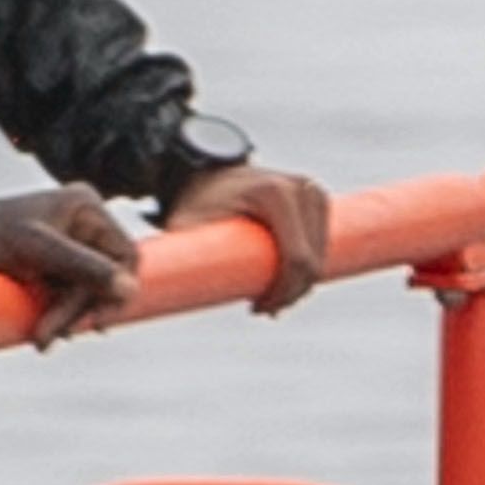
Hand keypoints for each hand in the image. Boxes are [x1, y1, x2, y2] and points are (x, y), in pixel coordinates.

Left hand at [0, 182, 140, 345]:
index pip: (125, 257)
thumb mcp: (36, 251)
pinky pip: (64, 298)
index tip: (95, 324)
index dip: (115, 292)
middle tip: (51, 338)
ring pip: (84, 294)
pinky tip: (39, 335)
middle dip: (80, 311)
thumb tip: (131, 290)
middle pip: (104, 279)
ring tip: (40, 340)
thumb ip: (84, 268)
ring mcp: (62, 246)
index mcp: (85, 207)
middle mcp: (79, 222)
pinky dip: (54, 317)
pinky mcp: (43, 267)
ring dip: (66, 320)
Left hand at [169, 161, 333, 315]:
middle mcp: (300, 187)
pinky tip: (284, 283)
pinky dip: (309, 267)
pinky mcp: (317, 199)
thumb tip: (162, 294)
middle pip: (313, 260)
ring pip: (321, 254)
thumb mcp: (187, 226)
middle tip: (261, 308)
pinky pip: (322, 243)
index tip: (258, 309)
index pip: (296, 258)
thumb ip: (182, 254)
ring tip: (268, 297)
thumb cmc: (195, 203)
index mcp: (274, 194)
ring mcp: (313, 191)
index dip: (283, 292)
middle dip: (292, 293)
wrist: (207, 175)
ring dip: (302, 283)